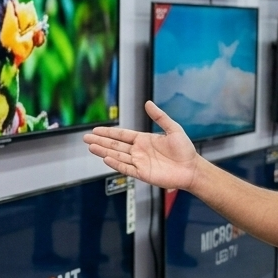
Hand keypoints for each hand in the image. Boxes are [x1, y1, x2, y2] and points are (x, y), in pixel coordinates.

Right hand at [83, 101, 200, 189]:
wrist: (192, 168)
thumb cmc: (185, 150)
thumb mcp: (173, 128)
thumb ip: (159, 116)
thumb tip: (148, 103)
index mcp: (144, 140)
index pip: (122, 135)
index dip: (108, 132)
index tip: (96, 130)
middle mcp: (139, 151)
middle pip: (115, 145)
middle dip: (100, 141)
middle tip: (85, 138)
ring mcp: (140, 163)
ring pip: (117, 156)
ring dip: (103, 151)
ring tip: (90, 147)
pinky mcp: (143, 173)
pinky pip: (126, 168)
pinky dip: (116, 164)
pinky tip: (106, 158)